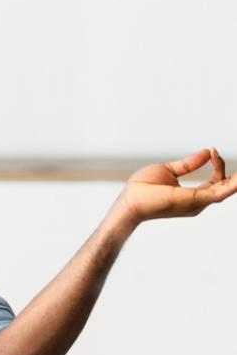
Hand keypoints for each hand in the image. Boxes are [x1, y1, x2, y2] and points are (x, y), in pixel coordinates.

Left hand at [113, 148, 236, 225]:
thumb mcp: (168, 170)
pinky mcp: (193, 199)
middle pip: (225, 187)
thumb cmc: (141, 190)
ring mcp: (196, 203)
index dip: (218, 166)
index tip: (213, 151)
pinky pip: (221, 192)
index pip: (215, 181)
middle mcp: (197, 203)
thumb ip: (189, 164)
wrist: (128, 202)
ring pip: (227, 190)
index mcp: (192, 197)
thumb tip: (207, 152)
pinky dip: (233, 183)